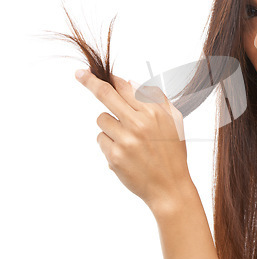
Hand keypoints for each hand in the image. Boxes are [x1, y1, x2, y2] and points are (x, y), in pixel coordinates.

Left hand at [75, 69, 191, 209]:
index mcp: (154, 112)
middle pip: (106, 95)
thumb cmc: (173, 152)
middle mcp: (139, 123)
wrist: (170, 187)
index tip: (95, 71)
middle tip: (79, 74)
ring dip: (110, 124)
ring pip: (102, 119)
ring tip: (127, 138)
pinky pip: (101, 139)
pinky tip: (125, 152)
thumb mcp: (175, 121)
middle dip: (91, 82)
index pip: (126, 87)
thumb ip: (156, 99)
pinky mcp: (114, 156)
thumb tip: (131, 82)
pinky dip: (109, 143)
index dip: (110, 78)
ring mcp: (125, 139)